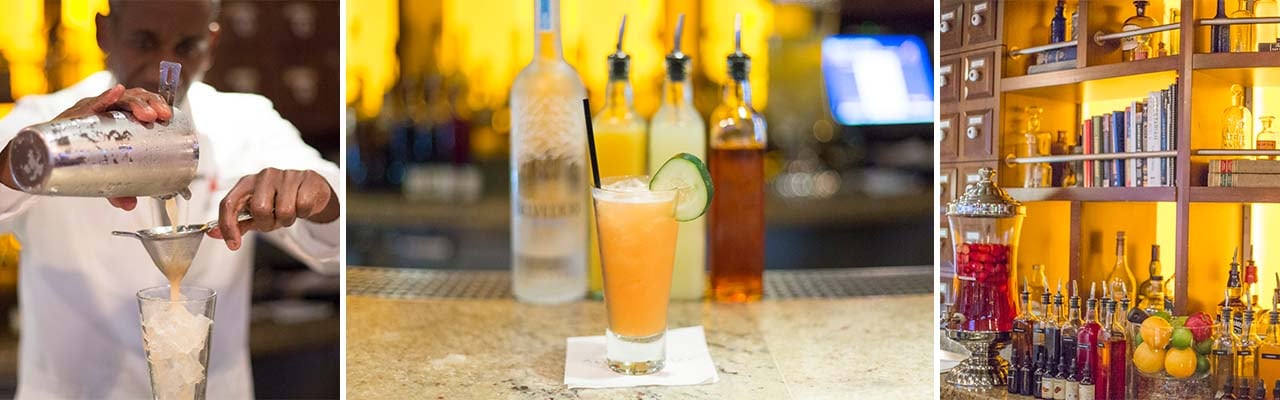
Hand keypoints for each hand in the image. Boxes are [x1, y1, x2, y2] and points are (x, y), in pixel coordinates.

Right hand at [0, 85, 172, 194]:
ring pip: (118, 98)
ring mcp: (93, 109)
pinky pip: (90, 104)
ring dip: (134, 102)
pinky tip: (117, 93)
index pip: (144, 105)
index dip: (157, 105)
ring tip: (145, 113)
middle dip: (149, 104)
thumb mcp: (105, 173)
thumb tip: (129, 205)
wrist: (44, 153)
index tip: (167, 116)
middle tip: (158, 117)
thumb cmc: (83, 155)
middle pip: (135, 99)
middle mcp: (109, 109)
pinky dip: (104, 98)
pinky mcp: (75, 114)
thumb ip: (118, 189)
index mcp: (122, 118)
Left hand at [208, 168, 339, 250]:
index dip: (228, 226)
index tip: (233, 244)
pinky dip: (303, 213)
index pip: (229, 203)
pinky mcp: (305, 179)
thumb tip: (212, 233)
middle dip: (267, 223)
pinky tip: (301, 205)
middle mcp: (264, 176)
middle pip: (259, 210)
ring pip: (284, 210)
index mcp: (246, 183)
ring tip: (289, 212)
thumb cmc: (279, 201)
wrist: (309, 189)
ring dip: (287, 220)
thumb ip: (236, 223)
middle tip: (273, 220)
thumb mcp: (256, 213)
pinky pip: (302, 207)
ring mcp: (286, 175)